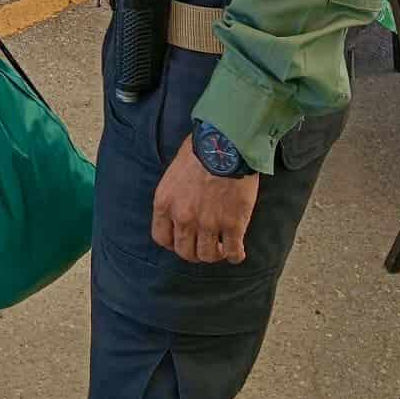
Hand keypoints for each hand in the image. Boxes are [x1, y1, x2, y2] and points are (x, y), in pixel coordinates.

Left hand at [151, 136, 258, 263]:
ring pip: (208, 255)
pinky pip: (232, 252)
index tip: (183, 239)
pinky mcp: (232, 225)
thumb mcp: (174, 172)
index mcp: (165, 203)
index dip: (173, 242)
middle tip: (204, 245)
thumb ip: (175, 196)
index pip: (162, 238)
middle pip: (185, 251)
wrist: (226, 143)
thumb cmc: (200, 149)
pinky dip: (235, 255)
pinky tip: (237, 251)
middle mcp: (183, 218)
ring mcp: (208, 224)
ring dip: (215, 254)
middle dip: (195, 251)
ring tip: (222, 247)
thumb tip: (182, 207)